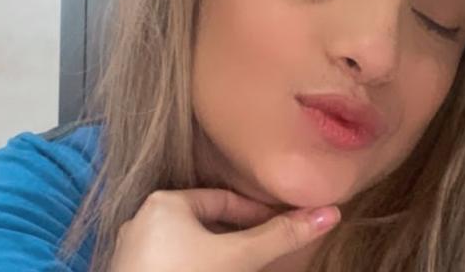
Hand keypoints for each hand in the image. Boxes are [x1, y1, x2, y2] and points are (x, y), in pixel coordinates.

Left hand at [110, 188, 340, 271]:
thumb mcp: (237, 257)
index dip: (257, 214)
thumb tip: (330, 214)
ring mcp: (134, 252)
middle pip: (207, 223)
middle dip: (238, 237)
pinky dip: (198, 266)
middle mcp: (144, 220)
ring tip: (245, 266)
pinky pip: (174, 261)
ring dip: (219, 254)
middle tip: (266, 251)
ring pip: (190, 246)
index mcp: (165, 202)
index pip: (224, 200)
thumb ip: (280, 236)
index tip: (283, 226)